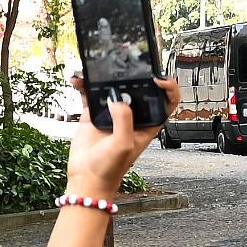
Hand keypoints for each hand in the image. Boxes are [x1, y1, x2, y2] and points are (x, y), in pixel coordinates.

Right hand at [65, 75, 174, 198]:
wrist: (87, 178)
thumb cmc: (110, 168)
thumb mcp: (124, 144)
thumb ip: (124, 120)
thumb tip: (116, 99)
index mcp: (149, 124)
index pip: (166, 101)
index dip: (168, 87)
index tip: (159, 79)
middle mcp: (133, 116)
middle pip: (139, 88)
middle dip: (134, 74)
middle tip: (124, 67)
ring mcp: (113, 113)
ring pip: (114, 87)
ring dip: (106, 76)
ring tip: (98, 69)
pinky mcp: (95, 113)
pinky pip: (90, 93)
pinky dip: (84, 84)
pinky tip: (79, 80)